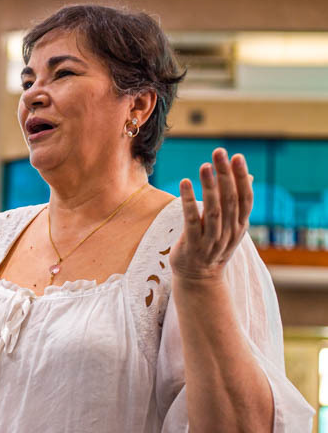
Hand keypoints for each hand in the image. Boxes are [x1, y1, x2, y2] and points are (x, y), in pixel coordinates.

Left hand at [170, 148, 252, 282]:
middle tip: (219, 152)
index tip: (237, 156)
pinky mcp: (193, 245)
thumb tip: (248, 175)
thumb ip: (236, 202)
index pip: (245, 198)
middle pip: (229, 200)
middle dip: (225, 175)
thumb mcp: (230, 226)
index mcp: (239, 225)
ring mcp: (211, 240)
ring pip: (213, 210)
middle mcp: (228, 232)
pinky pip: (191, 220)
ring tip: (204, 166)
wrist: (199, 280)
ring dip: (209, 187)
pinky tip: (185, 183)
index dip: (241, 178)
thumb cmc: (213, 247)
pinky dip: (189, 202)